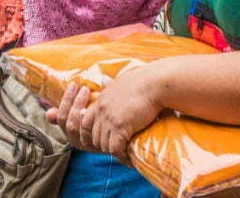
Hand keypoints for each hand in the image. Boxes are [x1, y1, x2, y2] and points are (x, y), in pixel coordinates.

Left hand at [46, 67, 163, 162]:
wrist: (155, 83)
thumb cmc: (143, 80)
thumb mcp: (120, 80)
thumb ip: (109, 84)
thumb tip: (102, 80)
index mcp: (101, 100)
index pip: (85, 123)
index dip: (93, 134)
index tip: (104, 139)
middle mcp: (101, 110)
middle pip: (95, 137)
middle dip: (105, 145)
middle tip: (119, 149)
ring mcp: (110, 119)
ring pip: (104, 145)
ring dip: (114, 151)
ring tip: (125, 155)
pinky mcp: (121, 126)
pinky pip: (115, 149)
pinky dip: (122, 156)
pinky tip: (130, 160)